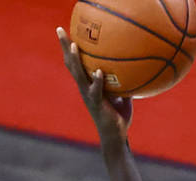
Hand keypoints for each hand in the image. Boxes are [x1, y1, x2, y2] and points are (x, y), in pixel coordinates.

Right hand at [57, 27, 132, 145]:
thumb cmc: (118, 117)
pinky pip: (96, 91)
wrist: (116, 136)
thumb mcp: (123, 97)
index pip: (76, 62)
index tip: (66, 31)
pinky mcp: (97, 104)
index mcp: (88, 84)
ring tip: (73, 46)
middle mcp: (84, 88)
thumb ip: (124, 85)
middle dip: (64, 46)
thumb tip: (135, 72)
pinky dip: (98, 81)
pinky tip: (100, 71)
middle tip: (59, 29)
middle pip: (71, 63)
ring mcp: (89, 95)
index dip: (69, 48)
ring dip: (75, 60)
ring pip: (79, 75)